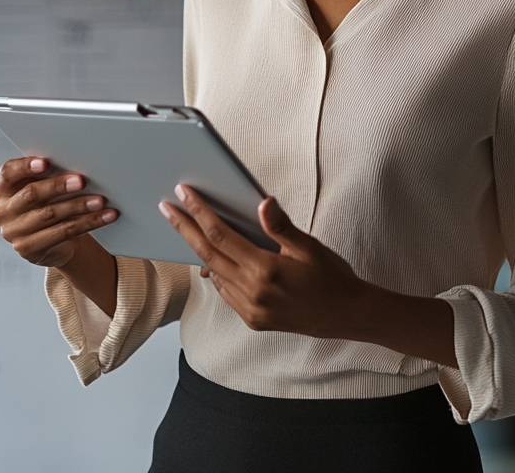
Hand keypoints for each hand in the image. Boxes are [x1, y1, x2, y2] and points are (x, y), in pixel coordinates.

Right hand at [0, 156, 118, 267]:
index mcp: (2, 189)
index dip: (25, 167)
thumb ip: (51, 174)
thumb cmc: (49, 202)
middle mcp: (3, 211)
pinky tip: (106, 216)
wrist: (54, 241)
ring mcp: (13, 232)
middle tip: (82, 181)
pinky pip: (63, 232)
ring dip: (79, 206)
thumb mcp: (44, 188)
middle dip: (58, 186)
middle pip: (31, 194)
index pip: (8, 173)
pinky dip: (89, 222)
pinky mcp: (29, 249)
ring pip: (50, 214)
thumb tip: (80, 161)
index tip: (46, 162)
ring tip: (100, 200)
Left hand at [159, 185, 367, 338]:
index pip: (222, 235)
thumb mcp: (310, 247)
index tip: (184, 194)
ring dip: (197, 250)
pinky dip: (216, 272)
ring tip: (186, 228)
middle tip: (166, 208)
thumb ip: (282, 226)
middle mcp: (251, 292)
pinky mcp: (253, 320)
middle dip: (185, 228)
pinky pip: (225, 292)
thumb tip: (264, 203)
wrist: (348, 315)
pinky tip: (214, 260)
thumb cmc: (332, 276)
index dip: (200, 212)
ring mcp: (250, 309)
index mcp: (265, 270)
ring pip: (213, 274)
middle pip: (208, 254)